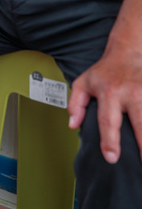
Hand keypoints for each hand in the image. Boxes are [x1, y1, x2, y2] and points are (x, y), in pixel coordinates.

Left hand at [68, 42, 141, 163]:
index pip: (108, 121)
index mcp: (109, 93)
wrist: (130, 50)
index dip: (109, 141)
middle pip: (140, 124)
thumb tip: (73, 125)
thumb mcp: (84, 82)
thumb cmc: (106, 70)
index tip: (111, 157)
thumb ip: (76, 103)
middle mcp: (131, 94)